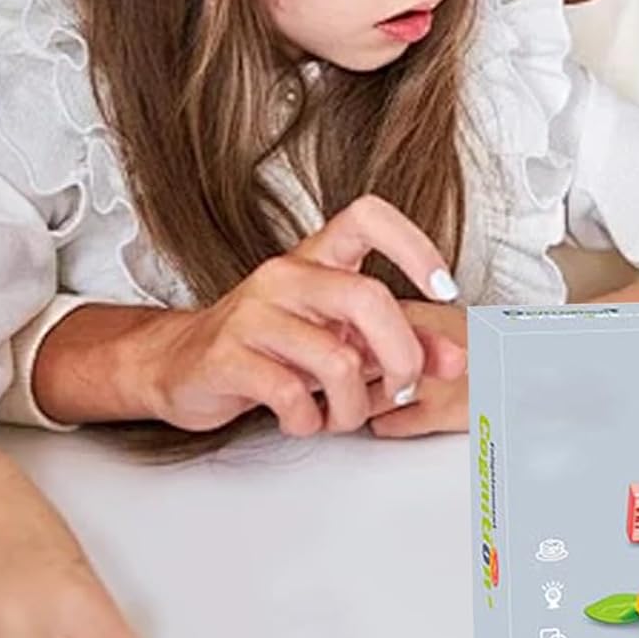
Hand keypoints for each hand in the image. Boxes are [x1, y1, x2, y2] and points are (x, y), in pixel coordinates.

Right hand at [130, 196, 463, 436]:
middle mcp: (286, 275)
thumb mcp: (341, 336)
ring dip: (353, 406)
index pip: (369, 216)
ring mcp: (253, 313)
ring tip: (339, 413)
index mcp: (317, 257)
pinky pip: (293, 395)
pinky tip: (300, 417)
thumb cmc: (270, 345)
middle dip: (402, 356)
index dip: (415, 247)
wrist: (180, 364)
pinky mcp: (227, 356)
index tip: (442, 290)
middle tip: (401, 386)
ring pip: (338, 360)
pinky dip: (309, 421)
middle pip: (369, 298)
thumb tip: (458, 358)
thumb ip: (402, 343)